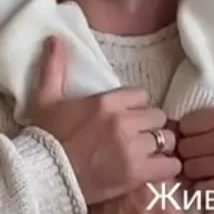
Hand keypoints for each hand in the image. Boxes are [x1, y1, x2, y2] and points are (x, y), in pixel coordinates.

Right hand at [29, 37, 180, 204]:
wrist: (44, 177)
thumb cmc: (46, 137)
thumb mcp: (45, 98)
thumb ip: (53, 66)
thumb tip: (55, 37)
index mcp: (107, 103)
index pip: (142, 95)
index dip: (136, 106)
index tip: (127, 116)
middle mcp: (124, 123)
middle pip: (158, 117)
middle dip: (150, 125)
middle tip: (139, 136)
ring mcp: (132, 150)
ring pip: (166, 140)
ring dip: (159, 146)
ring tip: (148, 153)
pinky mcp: (137, 174)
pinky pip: (170, 166)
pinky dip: (167, 167)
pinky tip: (156, 169)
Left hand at [178, 35, 213, 202]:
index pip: (187, 123)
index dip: (187, 126)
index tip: (195, 129)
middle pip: (185, 146)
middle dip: (187, 146)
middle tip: (195, 146)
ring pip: (190, 168)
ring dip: (191, 166)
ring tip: (200, 162)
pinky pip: (201, 190)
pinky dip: (200, 186)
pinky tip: (208, 179)